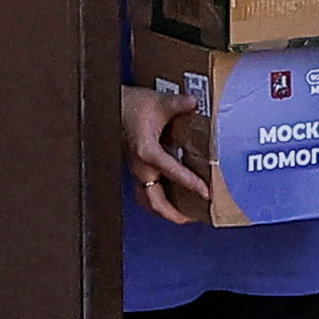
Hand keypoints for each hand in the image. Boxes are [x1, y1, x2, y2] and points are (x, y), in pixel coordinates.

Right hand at [123, 83, 215, 225]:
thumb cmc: (131, 104)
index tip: (206, 193)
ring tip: (181, 215)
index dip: (191, 184)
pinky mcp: (135, 169)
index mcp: (147, 152)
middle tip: (192, 218)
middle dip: (173, 214)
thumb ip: (177, 103)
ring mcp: (136, 170)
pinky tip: (169, 199)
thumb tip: (193, 101)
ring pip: (147, 200)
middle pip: (155, 201)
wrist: (112, 105)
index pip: (172, 173)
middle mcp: (140, 166)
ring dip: (163, 210)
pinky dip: (156, 200)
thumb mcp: (158, 101)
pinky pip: (144, 191)